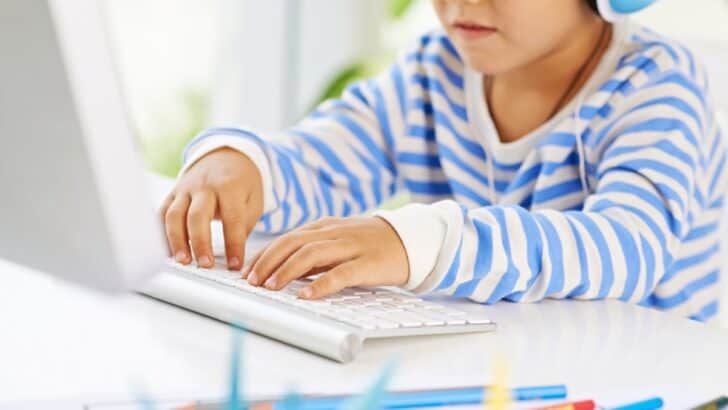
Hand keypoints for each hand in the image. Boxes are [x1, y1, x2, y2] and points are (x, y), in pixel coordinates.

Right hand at [160, 148, 263, 269]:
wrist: (226, 156)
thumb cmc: (242, 183)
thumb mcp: (254, 199)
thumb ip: (244, 224)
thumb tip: (233, 256)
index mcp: (230, 187)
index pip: (233, 219)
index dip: (234, 244)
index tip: (235, 265)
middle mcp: (204, 186)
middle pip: (198, 216)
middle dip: (200, 243)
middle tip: (205, 265)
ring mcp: (185, 189)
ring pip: (174, 215)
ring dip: (176, 240)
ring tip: (183, 261)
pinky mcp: (173, 193)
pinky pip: (162, 213)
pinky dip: (160, 233)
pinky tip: (164, 252)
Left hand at [242, 216, 409, 298]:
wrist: (409, 240)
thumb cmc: (369, 244)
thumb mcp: (338, 242)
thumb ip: (314, 252)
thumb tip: (282, 270)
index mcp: (324, 226)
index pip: (286, 238)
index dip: (264, 254)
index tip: (246, 272)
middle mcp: (334, 232)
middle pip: (293, 243)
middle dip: (268, 262)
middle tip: (252, 281)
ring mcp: (350, 246)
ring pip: (311, 254)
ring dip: (287, 271)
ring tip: (271, 287)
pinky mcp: (367, 263)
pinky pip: (340, 273)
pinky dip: (320, 285)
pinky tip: (306, 296)